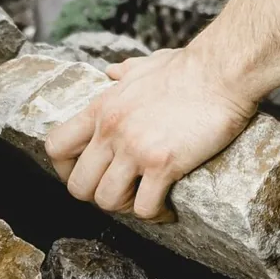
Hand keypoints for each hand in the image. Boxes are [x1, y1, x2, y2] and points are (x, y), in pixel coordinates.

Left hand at [43, 46, 257, 219]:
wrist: (223, 70)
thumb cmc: (191, 66)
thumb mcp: (146, 64)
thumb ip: (125, 72)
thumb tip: (112, 71)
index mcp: (103, 108)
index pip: (56, 147)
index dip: (67, 169)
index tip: (89, 173)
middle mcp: (111, 130)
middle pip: (78, 185)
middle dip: (97, 195)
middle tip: (122, 192)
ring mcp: (135, 148)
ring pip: (107, 201)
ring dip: (126, 207)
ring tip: (147, 200)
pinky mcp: (162, 163)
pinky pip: (145, 207)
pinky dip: (157, 214)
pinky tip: (169, 207)